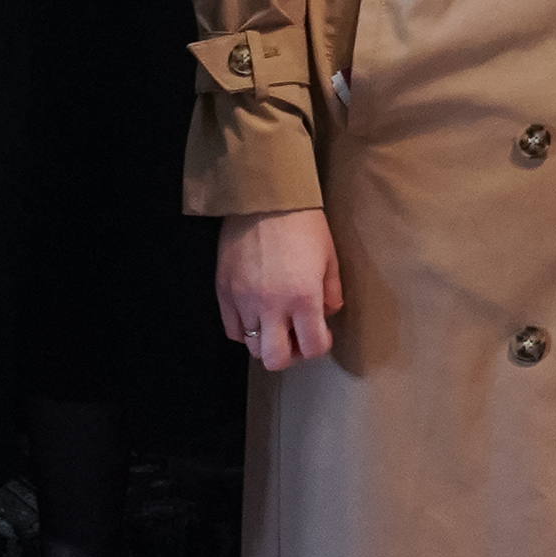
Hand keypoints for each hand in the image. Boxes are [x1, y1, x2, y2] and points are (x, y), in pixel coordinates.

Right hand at [218, 206, 342, 369]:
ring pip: (252, 347)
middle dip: (291, 354)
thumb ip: (331, 291)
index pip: (313, 346)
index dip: (320, 345)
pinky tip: (256, 314)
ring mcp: (244, 301)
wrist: (264, 197)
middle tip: (296, 337)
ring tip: (275, 323)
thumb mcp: (329, 255)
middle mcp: (272, 306)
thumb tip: (327, 312)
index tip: (321, 334)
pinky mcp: (224, 292)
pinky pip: (232, 329)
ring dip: (267, 340)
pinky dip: (245, 329)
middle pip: (276, 359)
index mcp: (303, 297)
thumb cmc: (302, 222)